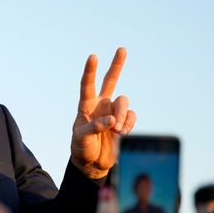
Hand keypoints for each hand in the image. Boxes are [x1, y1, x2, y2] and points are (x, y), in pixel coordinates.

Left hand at [71, 47, 136, 178]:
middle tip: (122, 49)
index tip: (92, 56)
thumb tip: (111, 120)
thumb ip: (94, 128)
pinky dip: (129, 123)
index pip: (87, 85)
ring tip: (117, 131)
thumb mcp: (81, 139)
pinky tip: (122, 133)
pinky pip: (131, 115)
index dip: (90, 71)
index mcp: (86, 106)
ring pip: (124, 101)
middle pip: (110, 81)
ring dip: (122, 115)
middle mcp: (100, 105)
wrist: (92, 163)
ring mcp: (113, 112)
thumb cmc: (81, 149)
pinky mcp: (123, 121)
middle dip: (117, 65)